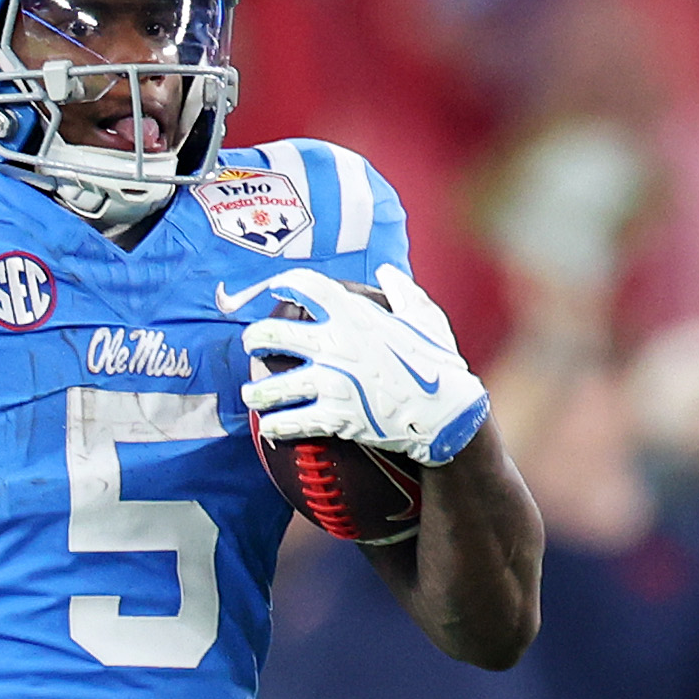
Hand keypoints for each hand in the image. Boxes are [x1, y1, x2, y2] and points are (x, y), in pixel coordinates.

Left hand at [239, 263, 490, 468]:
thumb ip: (402, 290)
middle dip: (256, 340)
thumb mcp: (425, 316)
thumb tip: (387, 272)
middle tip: (253, 345)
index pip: (306, 287)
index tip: (275, 289)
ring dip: (258, 392)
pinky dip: (277, 425)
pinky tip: (269, 427)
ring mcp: (332, 383)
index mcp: (354, 315)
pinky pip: (294, 422)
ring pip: (275, 387)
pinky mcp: (336, 416)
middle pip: (274, 335)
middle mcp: (335, 345)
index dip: (285, 284)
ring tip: (251, 396)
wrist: (447, 412)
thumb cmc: (439, 362)